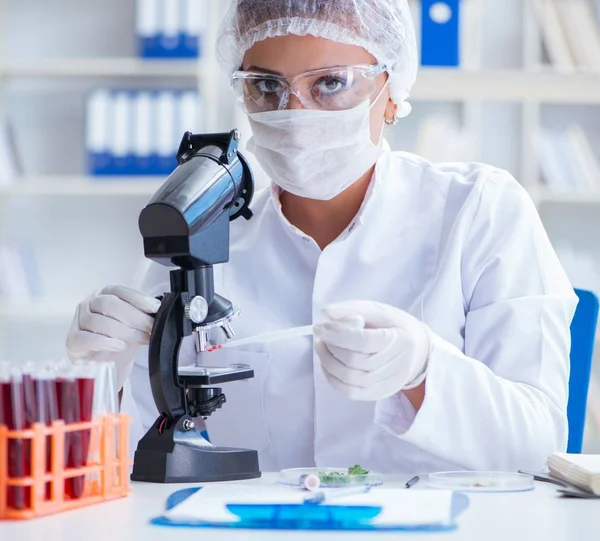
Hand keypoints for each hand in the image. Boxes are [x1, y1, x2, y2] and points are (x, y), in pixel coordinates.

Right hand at [66, 285, 161, 388]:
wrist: (106, 363)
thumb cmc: (120, 339)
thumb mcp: (135, 325)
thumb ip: (143, 316)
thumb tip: (159, 313)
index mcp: (105, 294)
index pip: (120, 290)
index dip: (138, 298)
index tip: (155, 307)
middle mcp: (89, 303)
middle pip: (110, 304)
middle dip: (135, 317)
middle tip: (151, 328)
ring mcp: (78, 321)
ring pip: (99, 321)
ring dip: (125, 331)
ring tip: (141, 339)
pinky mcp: (72, 340)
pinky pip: (86, 338)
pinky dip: (105, 342)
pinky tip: (119, 346)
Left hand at [314, 301, 430, 400]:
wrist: (418, 349)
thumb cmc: (395, 326)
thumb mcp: (377, 310)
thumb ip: (353, 309)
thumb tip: (326, 314)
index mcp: (400, 339)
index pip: (364, 341)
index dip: (338, 334)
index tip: (319, 327)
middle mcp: (398, 364)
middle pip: (355, 362)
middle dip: (331, 348)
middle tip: (321, 336)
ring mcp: (390, 383)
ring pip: (351, 380)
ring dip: (329, 363)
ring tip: (323, 347)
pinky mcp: (381, 394)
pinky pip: (351, 393)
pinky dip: (333, 380)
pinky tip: (328, 365)